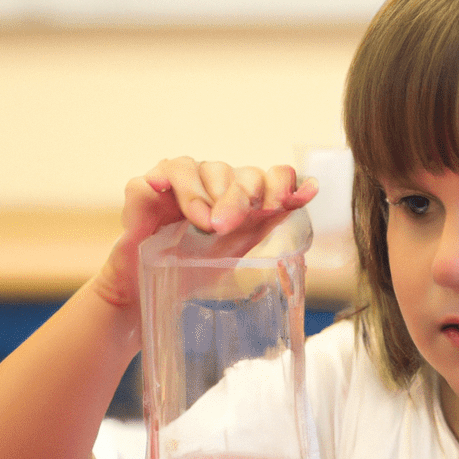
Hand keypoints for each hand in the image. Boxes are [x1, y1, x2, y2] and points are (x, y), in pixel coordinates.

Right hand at [93, 158, 317, 309]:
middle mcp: (217, 184)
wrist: (151, 291)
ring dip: (202, 195)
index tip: (284, 203)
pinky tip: (162, 188)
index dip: (281, 184)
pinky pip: (160, 172)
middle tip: (226, 226)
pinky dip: (164, 178)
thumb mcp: (239, 250)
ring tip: (202, 224)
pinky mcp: (149, 188)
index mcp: (244, 196)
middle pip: (237, 173)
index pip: (271, 176)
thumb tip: (309, 192)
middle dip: (237, 197)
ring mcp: (183, 183)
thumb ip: (268, 222)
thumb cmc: (196, 268)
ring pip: (198, 167)